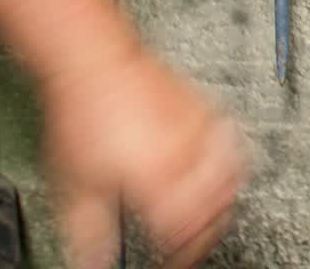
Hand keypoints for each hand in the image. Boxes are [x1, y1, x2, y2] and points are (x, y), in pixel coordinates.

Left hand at [42, 45, 247, 268]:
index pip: (182, 234)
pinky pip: (232, 143)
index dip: (179, 256)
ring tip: (212, 211)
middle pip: (215, 210)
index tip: (172, 262)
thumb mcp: (77, 184)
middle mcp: (186, 158)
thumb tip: (93, 262)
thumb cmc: (85, 115)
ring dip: (224, 200)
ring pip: (232, 177)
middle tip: (191, 244)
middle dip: (205, 234)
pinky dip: (231, 162)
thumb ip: (89, 230)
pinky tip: (221, 168)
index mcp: (157, 181)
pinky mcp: (206, 110)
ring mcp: (200, 132)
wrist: (96, 62)